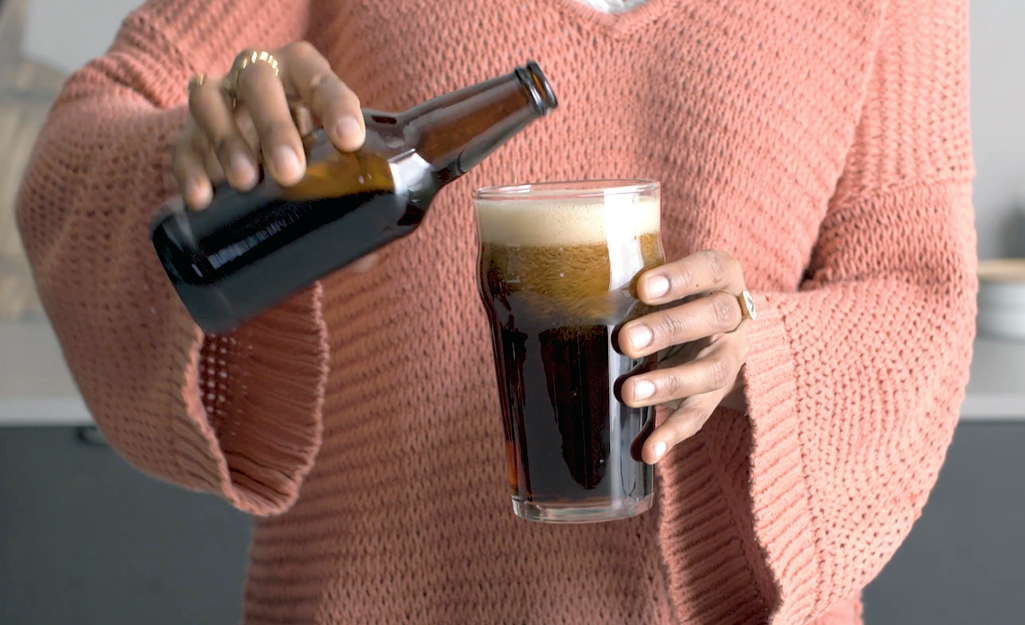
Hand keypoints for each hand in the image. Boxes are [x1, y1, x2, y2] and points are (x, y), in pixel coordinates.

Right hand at [172, 41, 364, 209]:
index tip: (349, 140)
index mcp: (303, 73)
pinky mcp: (188, 128)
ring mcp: (218, 96)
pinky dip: (190, 168)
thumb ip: (348, 196)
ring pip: (212, 101)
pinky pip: (182, 141)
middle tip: (289, 173)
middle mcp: (258, 73)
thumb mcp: (329, 157)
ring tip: (245, 183)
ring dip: (228, 140)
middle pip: (260, 83)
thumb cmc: (307, 148)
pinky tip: (201, 198)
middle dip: (275, 127)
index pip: (322, 80)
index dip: (337, 107)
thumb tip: (366, 255)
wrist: (255, 144)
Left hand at [618, 250, 752, 463]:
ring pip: (709, 372)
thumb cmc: (674, 296)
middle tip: (625, 340)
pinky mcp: (715, 398)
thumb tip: (581, 284)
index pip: (711, 269)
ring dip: (668, 384)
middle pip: (713, 319)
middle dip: (668, 330)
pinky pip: (698, 417)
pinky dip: (672, 435)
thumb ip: (638, 280)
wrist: (713, 332)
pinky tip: (649, 451)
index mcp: (723, 279)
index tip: (642, 286)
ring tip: (628, 393)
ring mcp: (728, 360)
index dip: (680, 278)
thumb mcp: (665, 281)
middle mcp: (734, 319)